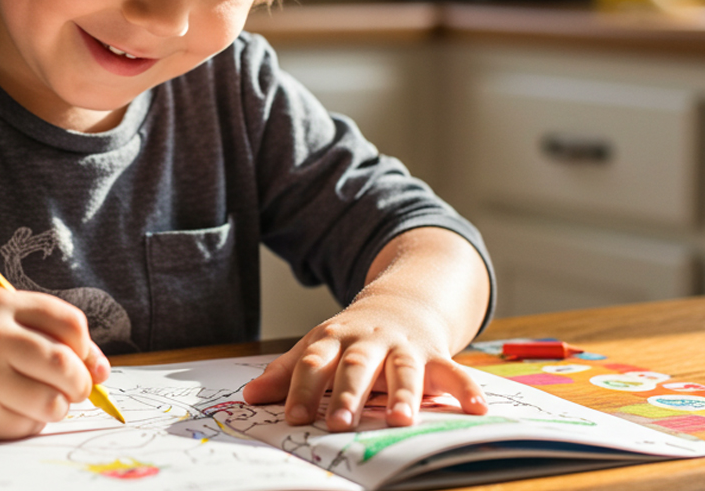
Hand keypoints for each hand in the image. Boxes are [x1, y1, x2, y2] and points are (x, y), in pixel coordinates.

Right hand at [0, 287, 109, 438]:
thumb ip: (47, 333)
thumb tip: (103, 372)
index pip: (70, 323)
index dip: (86, 347)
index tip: (81, 360)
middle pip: (65, 364)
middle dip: (80, 383)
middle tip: (72, 389)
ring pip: (51, 401)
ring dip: (56, 406)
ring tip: (40, 400)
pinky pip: (24, 426)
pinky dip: (28, 422)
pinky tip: (9, 409)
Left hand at [244, 293, 487, 430]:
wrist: (399, 303)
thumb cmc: (350, 337)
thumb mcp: (316, 347)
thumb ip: (286, 372)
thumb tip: (249, 397)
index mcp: (334, 339)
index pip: (314, 363)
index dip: (302, 389)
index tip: (292, 416)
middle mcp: (369, 342)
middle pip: (356, 366)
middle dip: (349, 394)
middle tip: (339, 423)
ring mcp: (404, 347)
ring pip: (403, 369)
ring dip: (403, 394)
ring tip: (400, 421)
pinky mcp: (435, 355)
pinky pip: (454, 372)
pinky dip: (467, 388)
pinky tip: (477, 408)